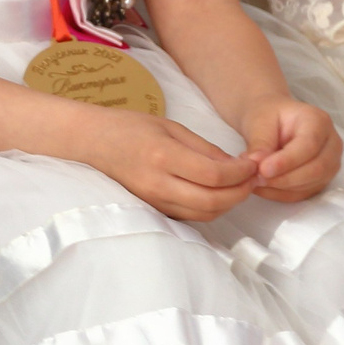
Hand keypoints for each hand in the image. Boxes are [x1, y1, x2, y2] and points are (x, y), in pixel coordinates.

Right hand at [76, 110, 259, 221]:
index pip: (213, 174)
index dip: (240, 172)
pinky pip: (190, 217)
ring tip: (237, 187)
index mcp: (162, 155)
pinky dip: (210, 209)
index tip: (252, 164)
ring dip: (228, 204)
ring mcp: (153, 200)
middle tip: (252, 179)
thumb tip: (237, 167)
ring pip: (204, 214)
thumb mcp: (170, 127)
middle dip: (240, 192)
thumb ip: (204, 148)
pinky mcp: (153, 209)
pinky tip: (216, 194)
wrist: (91, 142)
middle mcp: (158, 183)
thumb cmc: (129, 127)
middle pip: (213, 201)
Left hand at [237, 96, 340, 202]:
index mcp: (318, 121)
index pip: (309, 145)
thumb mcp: (258, 121)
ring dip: (281, 188)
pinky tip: (262, 188)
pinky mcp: (321, 179)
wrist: (269, 119)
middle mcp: (331, 144)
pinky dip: (281, 194)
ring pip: (312, 184)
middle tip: (256, 178)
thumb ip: (260, 143)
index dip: (287, 161)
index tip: (263, 169)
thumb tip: (257, 165)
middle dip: (285, 178)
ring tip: (255, 180)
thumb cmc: (266, 115)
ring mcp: (329, 163)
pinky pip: (304, 193)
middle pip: (317, 169)